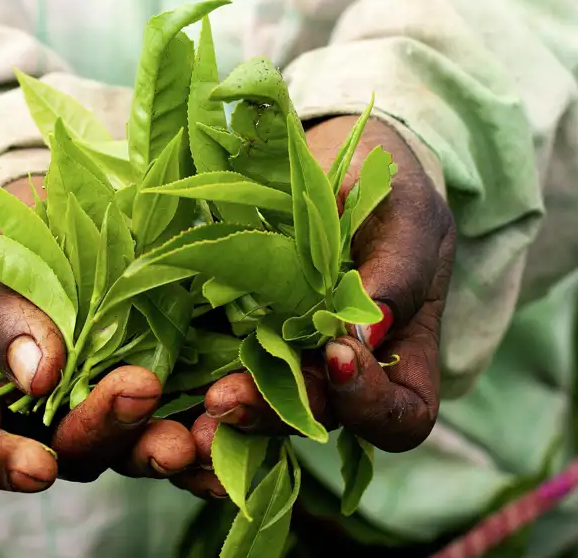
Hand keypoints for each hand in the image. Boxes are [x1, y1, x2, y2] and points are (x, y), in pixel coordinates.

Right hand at [0, 176, 195, 491]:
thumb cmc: (12, 248)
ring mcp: (117, 406)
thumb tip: (38, 376)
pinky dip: (214, 433)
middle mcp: (58, 414)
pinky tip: (237, 422)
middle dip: (110, 430)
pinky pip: (190, 423)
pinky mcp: (169, 388)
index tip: (38, 468)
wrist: (68, 220)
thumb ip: (4, 319)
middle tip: (140, 391)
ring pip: (138, 448)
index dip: (4, 465)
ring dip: (170, 448)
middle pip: (77, 450)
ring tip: (199, 432)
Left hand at [183, 114, 455, 494]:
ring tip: (200, 399)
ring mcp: (292, 356)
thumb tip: (365, 337)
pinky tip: (172, 377)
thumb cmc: (386, 183)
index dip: (373, 405)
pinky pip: (226, 368)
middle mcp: (345, 370)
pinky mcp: (244, 333)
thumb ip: (399, 272)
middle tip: (228, 398)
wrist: (330, 158)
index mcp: (401, 353)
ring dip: (233, 407)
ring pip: (265, 404)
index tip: (338, 353)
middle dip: (276, 414)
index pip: (401, 415)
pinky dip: (202, 378)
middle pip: (320, 419)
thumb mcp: (406, 215)